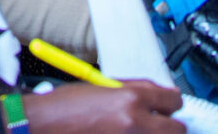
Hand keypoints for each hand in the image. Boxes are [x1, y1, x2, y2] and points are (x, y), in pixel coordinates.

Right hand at [16, 80, 184, 131]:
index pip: (174, 101)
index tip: (166, 107)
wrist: (40, 126)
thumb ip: (133, 90)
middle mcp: (135, 122)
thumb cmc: (65, 106)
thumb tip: (160, 95)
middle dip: (169, 127)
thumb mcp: (100, 87)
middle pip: (177, 130)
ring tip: (134, 130)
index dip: (170, 104)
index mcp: (131, 98)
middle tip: (157, 126)